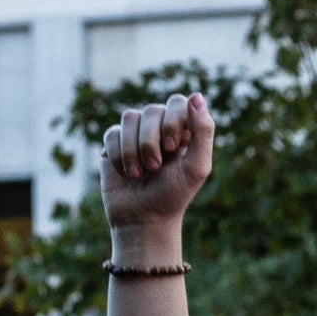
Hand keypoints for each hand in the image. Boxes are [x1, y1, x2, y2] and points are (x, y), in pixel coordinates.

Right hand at [101, 93, 215, 251]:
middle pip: (152, 110)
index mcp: (184, 129)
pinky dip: (119, 155)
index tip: (173, 147)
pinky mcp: (114, 143)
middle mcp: (160, 126)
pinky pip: (112, 133)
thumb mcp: (197, 167)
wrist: (142, 220)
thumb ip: (204, 131)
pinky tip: (126, 173)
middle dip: (151, 141)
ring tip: (140, 173)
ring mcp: (136, 133)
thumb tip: (196, 95)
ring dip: (134, 150)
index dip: (172, 121)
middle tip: (156, 168)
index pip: (178, 102)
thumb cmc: (173, 196)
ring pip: (130, 117)